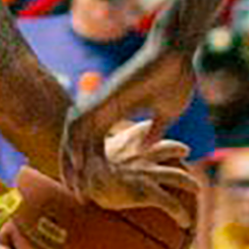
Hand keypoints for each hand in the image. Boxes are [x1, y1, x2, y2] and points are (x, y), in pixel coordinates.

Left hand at [62, 40, 196, 200]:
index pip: (95, 144)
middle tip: (76, 194)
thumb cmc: (175, 78)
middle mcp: (103, 108)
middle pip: (79, 144)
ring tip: (73, 185)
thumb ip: (154, 130)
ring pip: (75, 137)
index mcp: (116, 113)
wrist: (177, 55)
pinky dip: (77, 145)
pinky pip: (83, 125)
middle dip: (75, 170)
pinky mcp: (104, 98)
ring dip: (72, 161)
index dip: (92, 166)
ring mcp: (101, 102)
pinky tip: (78, 165)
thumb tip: (147, 147)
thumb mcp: (166, 113)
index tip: (94, 187)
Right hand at [75, 119, 197, 226]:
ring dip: (190, 184)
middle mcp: (141, 154)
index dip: (151, 129)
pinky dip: (181, 214)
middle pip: (168, 147)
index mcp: (125, 141)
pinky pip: (171, 205)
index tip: (155, 128)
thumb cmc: (76, 169)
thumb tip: (74, 163)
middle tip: (185, 150)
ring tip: (197, 189)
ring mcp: (147, 172)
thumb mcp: (80, 155)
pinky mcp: (148, 192)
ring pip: (179, 177)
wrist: (81, 178)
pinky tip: (185, 223)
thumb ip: (85, 155)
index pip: (143, 128)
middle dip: (178, 148)